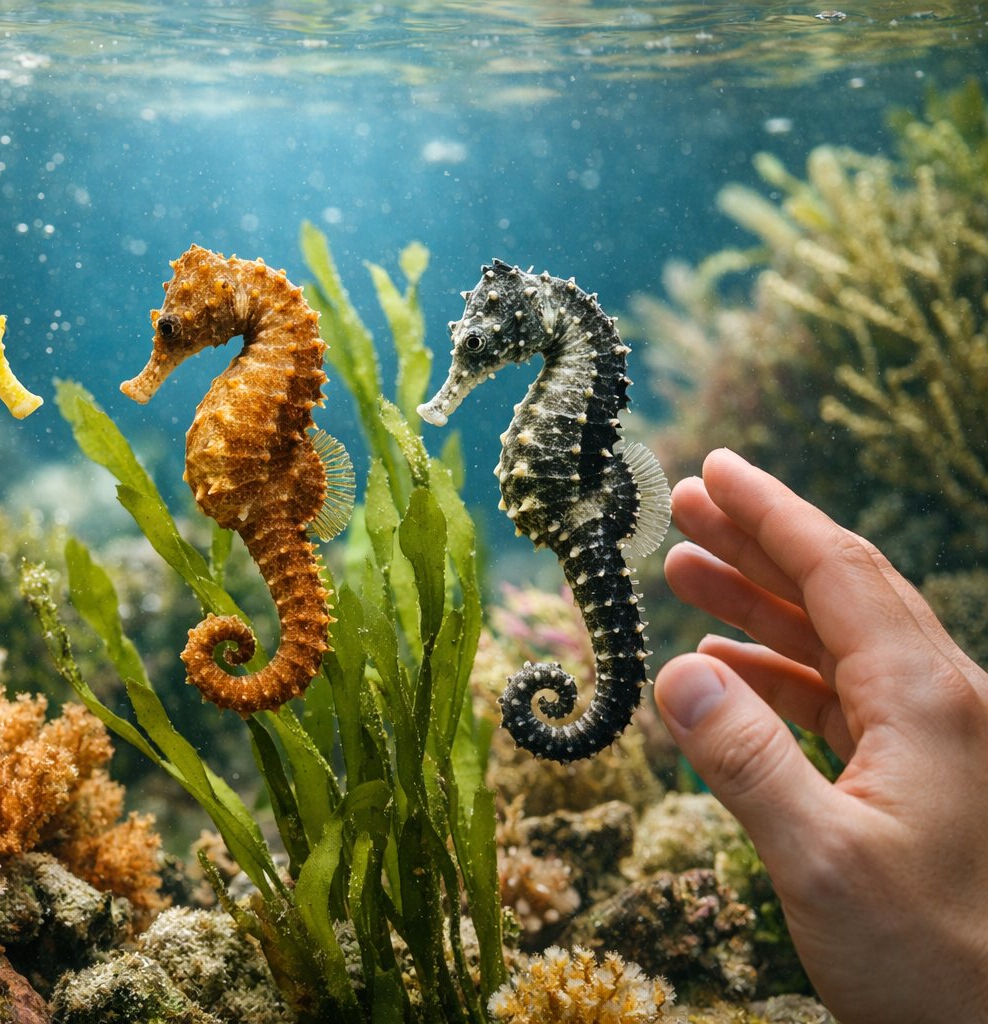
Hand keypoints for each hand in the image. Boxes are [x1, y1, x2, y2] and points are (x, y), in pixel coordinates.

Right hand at [654, 448, 987, 1022]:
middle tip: (686, 503)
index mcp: (927, 701)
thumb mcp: (820, 862)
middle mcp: (944, 702)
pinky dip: (782, 670)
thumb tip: (674, 674)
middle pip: (841, 590)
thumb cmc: (930, 961)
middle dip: (760, 541)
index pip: (836, 573)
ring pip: (843, 640)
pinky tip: (728, 669)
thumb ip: (745, 760)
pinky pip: (848, 696)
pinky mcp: (930, 778)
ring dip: (763, 603)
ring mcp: (942, 740)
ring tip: (686, 573)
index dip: (770, 512)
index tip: (713, 467)